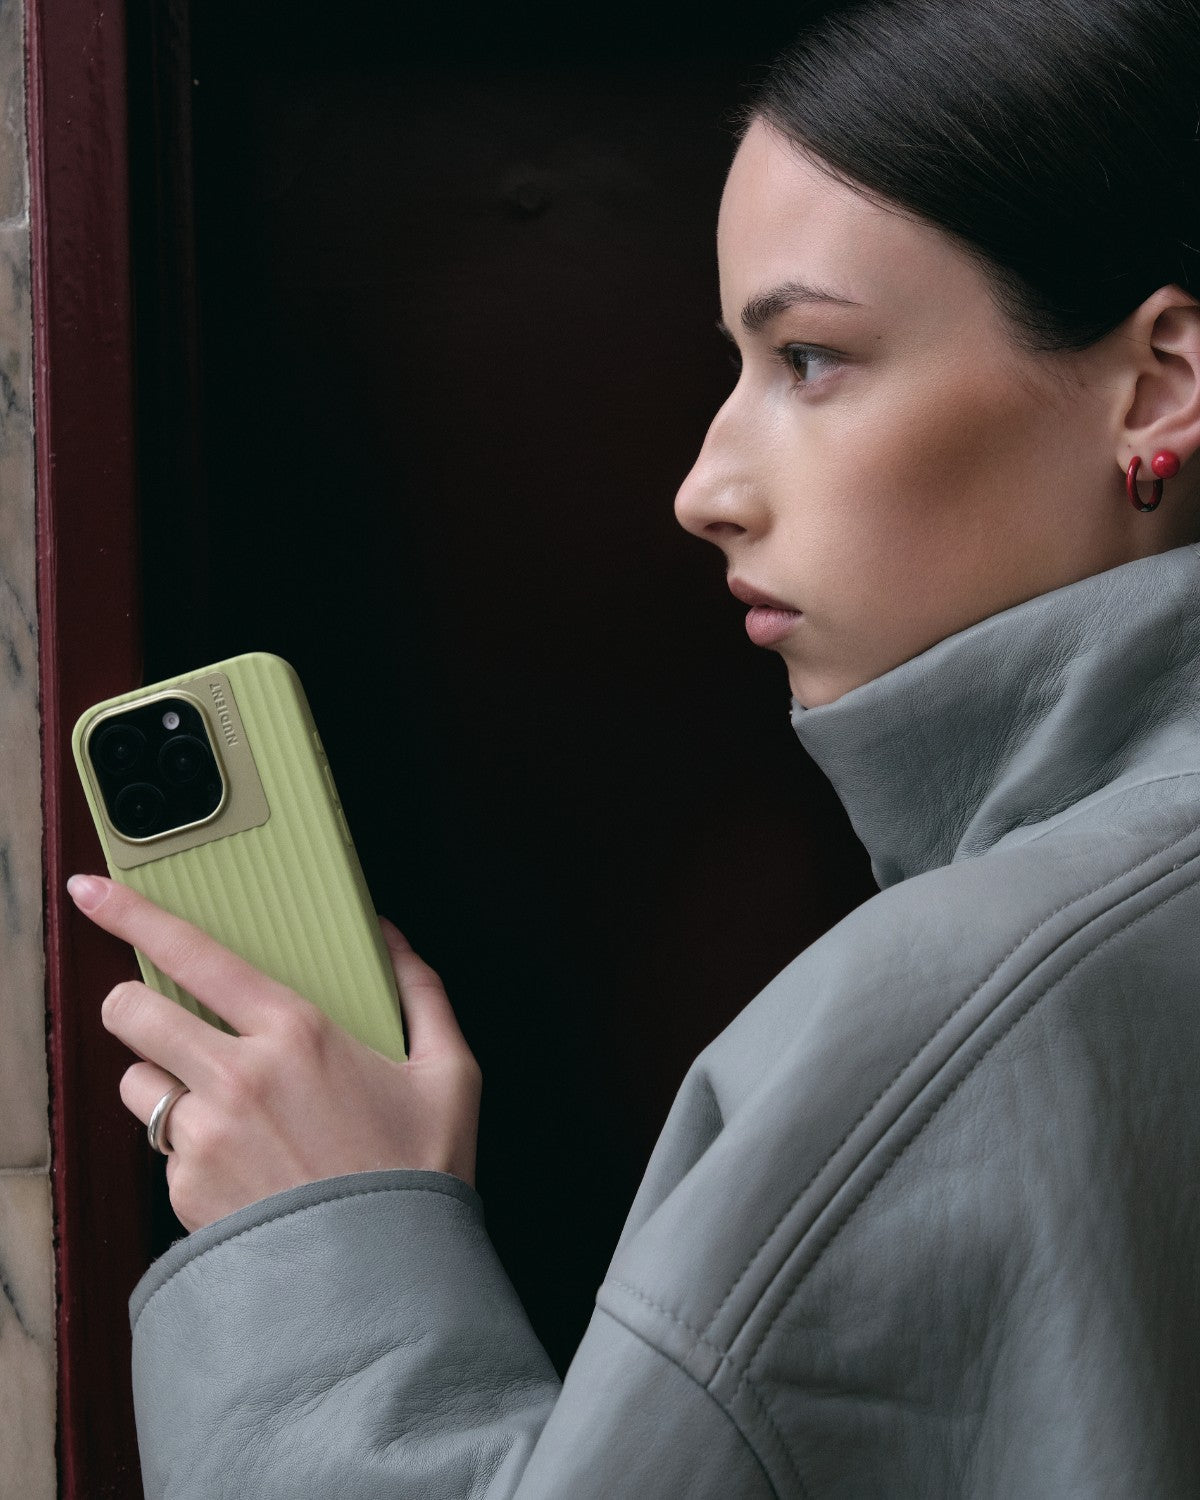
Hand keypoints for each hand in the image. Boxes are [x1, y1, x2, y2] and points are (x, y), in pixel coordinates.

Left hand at [66, 874, 482, 1232]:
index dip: (131, 914)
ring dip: (162, 1082)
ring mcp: (203, 1138)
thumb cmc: (418, 1174)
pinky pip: (161, 1150)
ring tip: (219, 1106)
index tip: (93, 891)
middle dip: (133, 1006)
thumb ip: (421, 992)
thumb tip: (391, 937)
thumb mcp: (449, 1073)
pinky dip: (187, 1147)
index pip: (192, 954)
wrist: (388, 1284)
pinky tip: (241, 1164)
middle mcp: (237, 1077)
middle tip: (159, 1017)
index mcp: (296, 1033)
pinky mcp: (184, 1192)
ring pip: (136, 1083)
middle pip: (130, 1013)